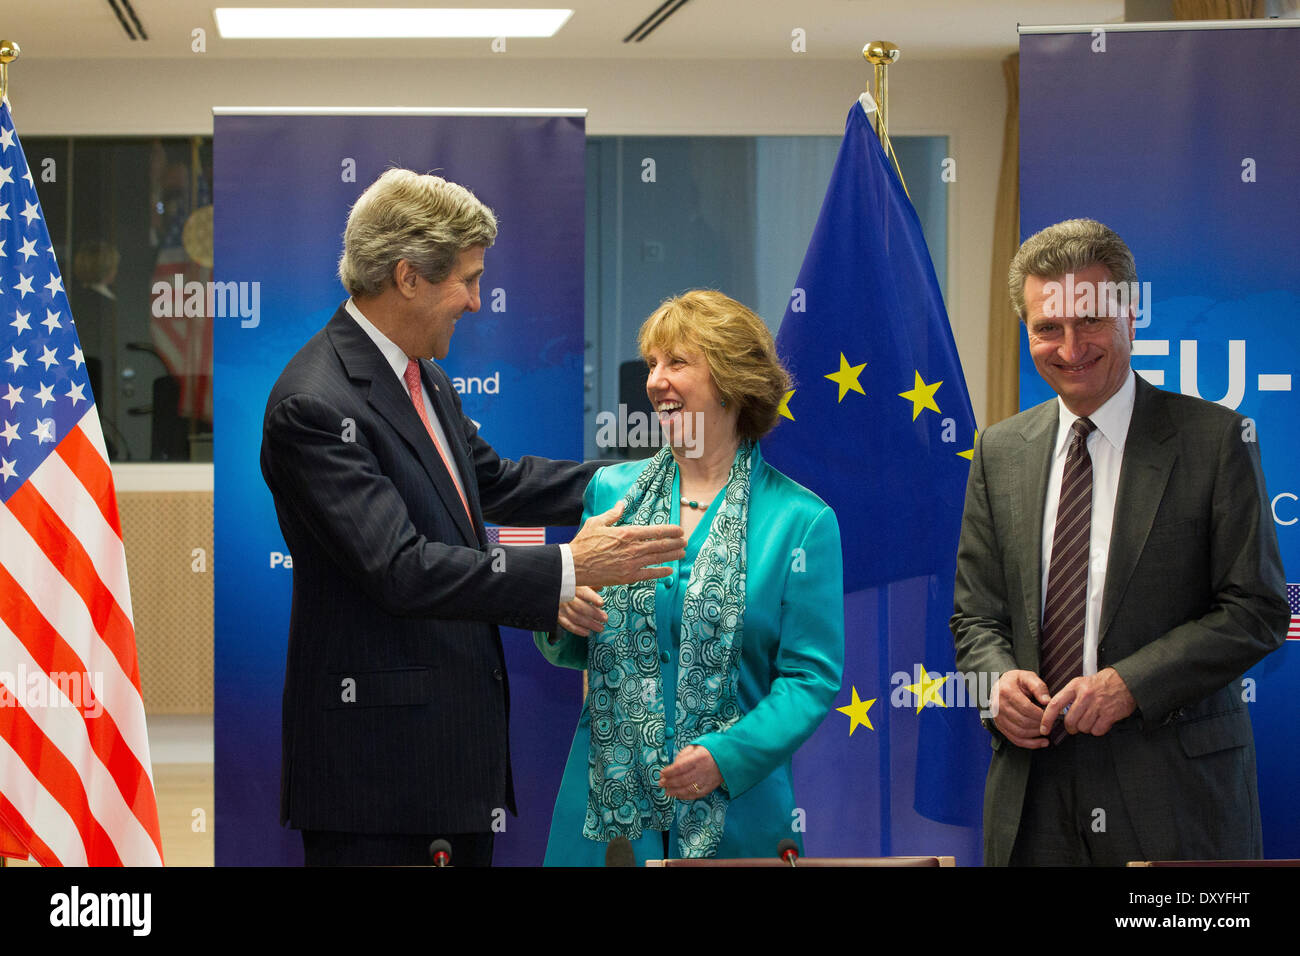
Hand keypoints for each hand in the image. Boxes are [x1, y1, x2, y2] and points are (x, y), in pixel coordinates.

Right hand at [557, 586, 606, 636]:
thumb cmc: (567, 586)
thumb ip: (589, 585)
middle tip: (605, 618)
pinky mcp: (558, 616)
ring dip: (589, 624)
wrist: (550, 591)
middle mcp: (566, 598)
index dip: (592, 598)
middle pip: (581, 607)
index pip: (583, 592)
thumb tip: (601, 586)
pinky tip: (587, 632)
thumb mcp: (578, 582)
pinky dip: (577, 630)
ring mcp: (561, 608)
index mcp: (572, 587)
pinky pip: (567, 625)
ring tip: (600, 628)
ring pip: (576, 617)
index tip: (601, 603)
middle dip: (594, 614)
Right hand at [569, 502, 686, 587]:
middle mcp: (632, 548)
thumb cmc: (584, 543)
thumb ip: (612, 514)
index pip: (654, 531)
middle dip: (675, 543)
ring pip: (657, 559)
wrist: (574, 566)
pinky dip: (661, 572)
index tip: (679, 530)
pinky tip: (670, 571)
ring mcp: (631, 564)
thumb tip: (622, 504)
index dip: (669, 530)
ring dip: (672, 555)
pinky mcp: (627, 577)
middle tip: (685, 541)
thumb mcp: (597, 522)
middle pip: (660, 545)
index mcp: (626, 533)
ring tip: (682, 553)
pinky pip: (649, 574)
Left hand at [659, 745, 722, 799]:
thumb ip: (683, 754)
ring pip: (688, 789)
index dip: (669, 771)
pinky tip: (678, 795)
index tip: (661, 773)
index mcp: (699, 757)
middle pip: (682, 779)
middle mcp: (703, 770)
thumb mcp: (696, 746)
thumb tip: (673, 766)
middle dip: (669, 782)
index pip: (680, 767)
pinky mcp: (710, 787)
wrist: (729, 757)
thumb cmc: (709, 750)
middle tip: (661, 783)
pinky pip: (696, 794)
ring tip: (666, 791)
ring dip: (675, 791)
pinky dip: (686, 796)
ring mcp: (707, 780)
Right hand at [989, 669, 1051, 748]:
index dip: (1041, 714)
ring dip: (1036, 735)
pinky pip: (1015, 739)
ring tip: (1048, 731)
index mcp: (1006, 691)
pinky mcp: (999, 726)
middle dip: (1040, 725)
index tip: (1052, 715)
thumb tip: (1047, 702)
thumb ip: (1039, 687)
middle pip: (1022, 721)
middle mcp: (998, 705)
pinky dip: (1030, 744)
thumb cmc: (1017, 681)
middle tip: (1052, 724)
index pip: (1026, 708)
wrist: (1001, 685)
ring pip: (1019, 733)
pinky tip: (1042, 742)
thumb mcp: (1028, 677)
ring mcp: (997, 717)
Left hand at [1040, 667, 1135, 737]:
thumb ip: (1069, 696)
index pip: (1055, 705)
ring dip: (1086, 728)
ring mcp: (1097, 705)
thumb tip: (1056, 712)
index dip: (1047, 719)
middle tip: (1075, 726)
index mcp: (1075, 687)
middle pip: (1070, 721)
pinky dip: (1098, 730)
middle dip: (1071, 728)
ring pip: (1083, 727)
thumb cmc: (1101, 684)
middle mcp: (1085, 695)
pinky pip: (1097, 730)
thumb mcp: (1081, 683)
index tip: (1044, 729)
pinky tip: (1101, 721)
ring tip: (1092, 719)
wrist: (1126, 681)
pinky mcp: (1109, 714)